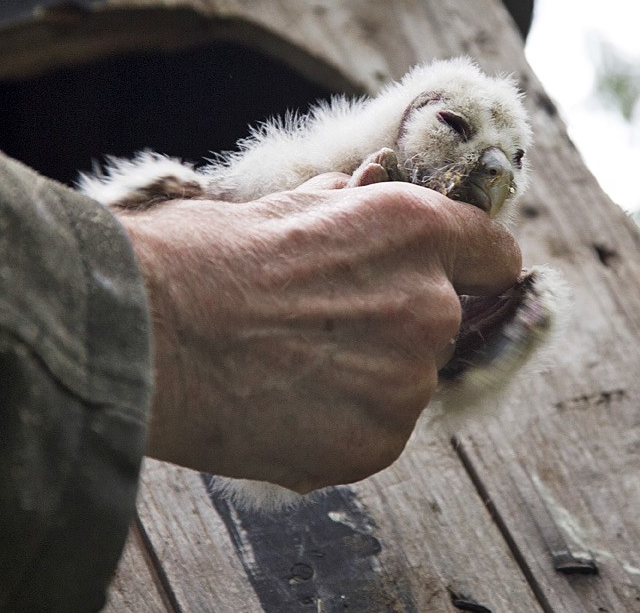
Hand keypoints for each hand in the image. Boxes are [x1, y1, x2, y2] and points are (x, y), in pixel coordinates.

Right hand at [118, 183, 520, 492]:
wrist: (144, 334)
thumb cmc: (199, 257)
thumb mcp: (284, 205)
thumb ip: (350, 211)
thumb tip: (365, 194)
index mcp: (416, 230)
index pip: (494, 254)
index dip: (471, 264)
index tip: (452, 277)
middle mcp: (429, 305)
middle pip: (447, 321)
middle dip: (401, 321)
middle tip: (325, 325)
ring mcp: (406, 383)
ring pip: (408, 381)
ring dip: (369, 377)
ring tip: (288, 368)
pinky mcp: (376, 445)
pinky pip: (376, 430)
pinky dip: (341, 423)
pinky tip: (282, 405)